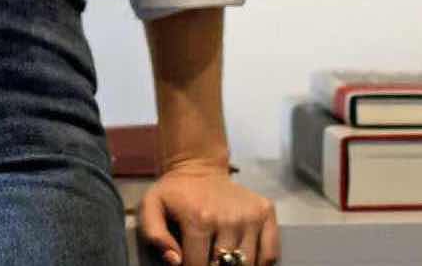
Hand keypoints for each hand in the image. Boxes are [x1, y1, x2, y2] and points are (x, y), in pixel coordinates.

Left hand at [137, 164, 279, 265]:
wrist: (199, 166)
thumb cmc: (175, 193)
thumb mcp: (151, 206)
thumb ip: (154, 235)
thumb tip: (175, 261)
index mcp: (199, 219)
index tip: (190, 262)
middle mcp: (227, 219)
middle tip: (208, 258)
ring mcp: (250, 216)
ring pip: (249, 265)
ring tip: (224, 258)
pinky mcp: (266, 213)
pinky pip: (270, 254)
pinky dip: (260, 263)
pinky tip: (244, 256)